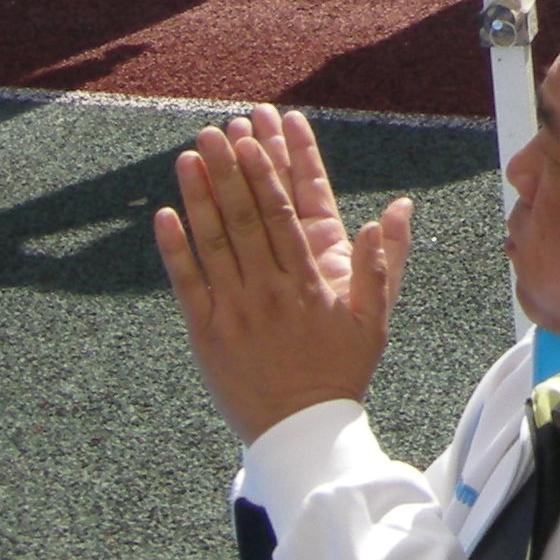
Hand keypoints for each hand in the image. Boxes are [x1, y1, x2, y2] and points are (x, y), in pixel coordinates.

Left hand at [152, 104, 409, 447]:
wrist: (300, 430)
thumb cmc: (339, 371)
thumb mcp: (374, 319)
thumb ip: (383, 263)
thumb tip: (394, 211)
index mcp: (309, 281)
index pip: (284, 213)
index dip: (267, 171)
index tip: (255, 136)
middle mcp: (269, 289)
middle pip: (245, 216)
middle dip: (230, 168)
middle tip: (214, 129)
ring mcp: (234, 309)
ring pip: (214, 241)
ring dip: (200, 195)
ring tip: (188, 156)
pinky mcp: (206, 332)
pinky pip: (188, 283)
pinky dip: (175, 248)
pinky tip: (165, 215)